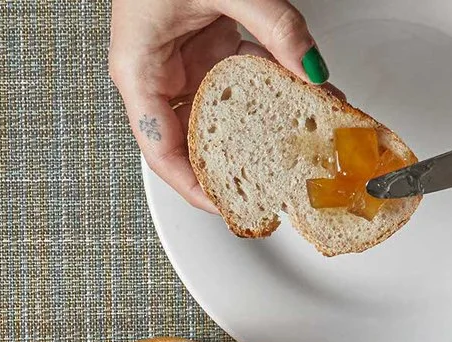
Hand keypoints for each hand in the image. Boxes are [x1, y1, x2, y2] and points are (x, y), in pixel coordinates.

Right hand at [109, 0, 325, 210]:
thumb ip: (273, 27)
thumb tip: (311, 68)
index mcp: (139, 71)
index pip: (163, 150)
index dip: (194, 186)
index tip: (228, 205)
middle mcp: (156, 71)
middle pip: (194, 135)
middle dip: (240, 156)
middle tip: (278, 179)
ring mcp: (180, 56)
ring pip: (222, 106)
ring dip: (263, 118)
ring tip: (306, 129)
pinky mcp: (202, 38)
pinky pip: (235, 73)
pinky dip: (268, 82)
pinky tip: (301, 87)